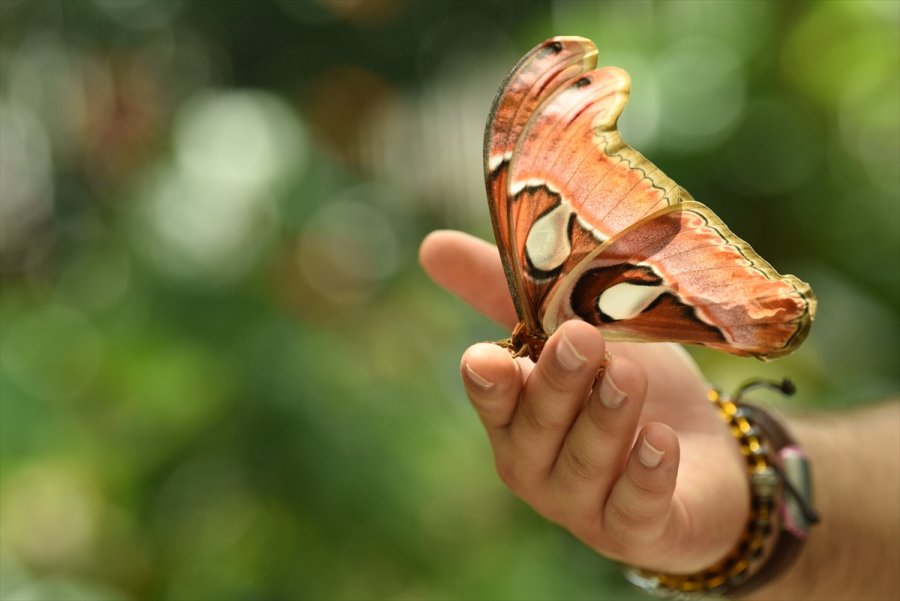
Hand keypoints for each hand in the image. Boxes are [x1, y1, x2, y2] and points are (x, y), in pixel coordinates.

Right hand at [420, 230, 749, 572]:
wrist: (705, 452)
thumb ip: (508, 292)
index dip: (490, 383)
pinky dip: (646, 475)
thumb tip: (430, 244)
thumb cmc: (627, 386)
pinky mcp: (638, 532)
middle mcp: (539, 465)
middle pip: (538, 429)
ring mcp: (584, 505)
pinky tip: (661, 442)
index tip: (491, 357)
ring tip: (628, 376)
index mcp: (517, 416)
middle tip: (582, 338)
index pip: (493, 400)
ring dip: (605, 419)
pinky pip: (634, 509)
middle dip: (557, 385)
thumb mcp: (577, 330)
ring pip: (584, 465)